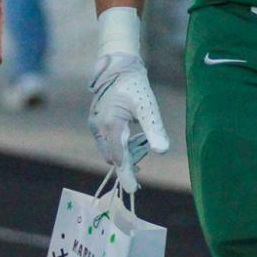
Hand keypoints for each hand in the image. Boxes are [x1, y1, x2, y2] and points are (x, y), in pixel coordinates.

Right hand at [88, 52, 168, 192]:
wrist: (118, 66)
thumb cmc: (136, 85)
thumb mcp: (148, 107)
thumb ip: (154, 129)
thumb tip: (162, 151)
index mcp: (111, 123)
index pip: (119, 157)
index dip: (126, 174)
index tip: (133, 190)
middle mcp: (98, 126)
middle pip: (113, 156)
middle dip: (128, 162)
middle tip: (142, 162)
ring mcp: (94, 125)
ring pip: (109, 150)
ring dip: (124, 154)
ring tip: (139, 147)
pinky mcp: (95, 122)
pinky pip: (106, 142)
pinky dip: (119, 146)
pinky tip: (131, 139)